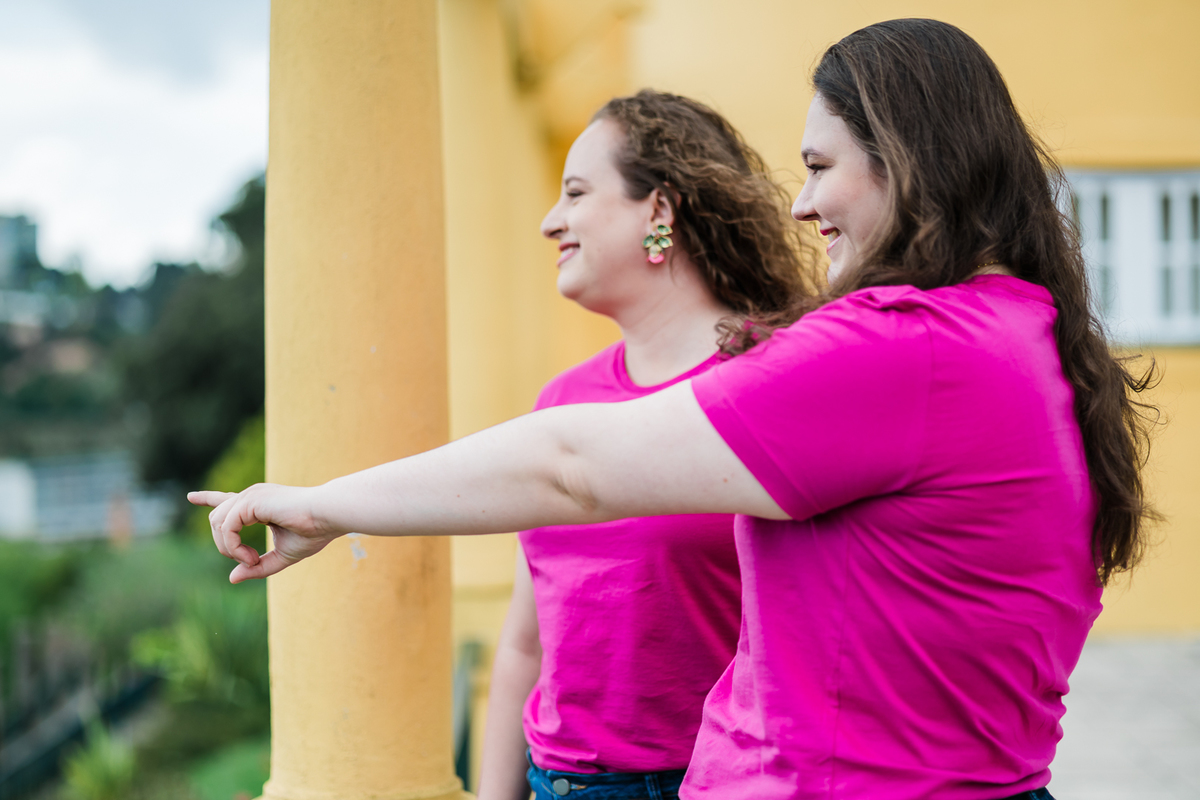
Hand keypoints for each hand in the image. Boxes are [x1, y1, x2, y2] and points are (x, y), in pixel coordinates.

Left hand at [187, 484, 339, 582]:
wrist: (329, 516)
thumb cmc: (314, 532)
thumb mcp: (283, 556)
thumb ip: (258, 567)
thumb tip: (231, 578)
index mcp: (258, 505)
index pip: (226, 500)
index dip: (208, 498)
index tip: (190, 497)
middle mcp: (251, 496)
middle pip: (216, 521)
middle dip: (225, 547)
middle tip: (251, 561)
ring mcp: (250, 496)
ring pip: (217, 523)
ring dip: (229, 549)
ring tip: (251, 560)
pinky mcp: (250, 501)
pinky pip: (226, 528)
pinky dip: (233, 547)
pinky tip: (250, 556)